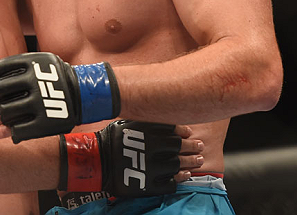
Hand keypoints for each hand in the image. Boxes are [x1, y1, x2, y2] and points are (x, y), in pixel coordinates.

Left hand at [0, 52, 119, 142]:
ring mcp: (39, 101)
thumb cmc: (54, 78)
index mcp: (28, 64)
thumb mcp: (35, 66)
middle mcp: (32, 81)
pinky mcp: (45, 121)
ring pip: (4, 114)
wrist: (83, 92)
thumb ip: (12, 72)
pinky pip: (18, 129)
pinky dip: (3, 134)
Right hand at [61, 120, 203, 194]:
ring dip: (190, 162)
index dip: (182, 131)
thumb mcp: (126, 122)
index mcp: (145, 131)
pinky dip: (180, 178)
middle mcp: (150, 148)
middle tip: (199, 146)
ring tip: (198, 160)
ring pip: (177, 165)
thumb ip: (145, 120)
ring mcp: (150, 167)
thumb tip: (164, 113)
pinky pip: (170, 183)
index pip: (171, 129)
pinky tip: (185, 175)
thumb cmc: (111, 140)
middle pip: (178, 147)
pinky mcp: (148, 184)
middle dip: (191, 147)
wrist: (97, 162)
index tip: (188, 132)